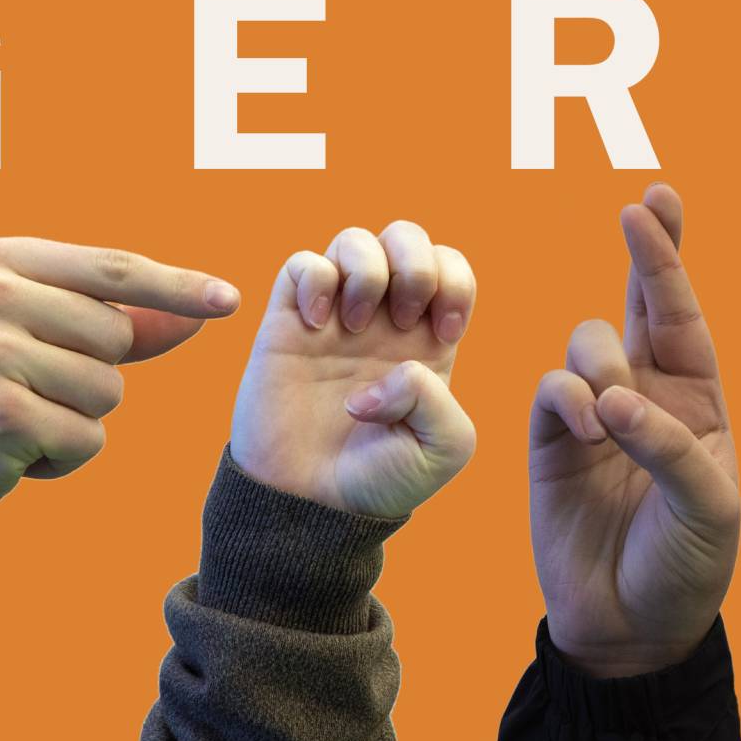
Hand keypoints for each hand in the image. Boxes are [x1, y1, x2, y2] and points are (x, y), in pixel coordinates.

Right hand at [0, 237, 239, 533]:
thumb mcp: (26, 336)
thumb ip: (108, 322)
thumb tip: (195, 317)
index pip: (112, 268)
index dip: (176, 286)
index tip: (229, 299)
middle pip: (117, 338)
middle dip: (93, 376)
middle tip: (26, 391)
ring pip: (108, 394)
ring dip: (75, 422)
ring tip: (14, 422)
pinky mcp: (2, 414)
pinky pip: (87, 442)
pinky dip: (60, 462)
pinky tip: (7, 455)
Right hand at [229, 222, 476, 517]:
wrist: (311, 504)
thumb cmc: (379, 482)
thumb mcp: (444, 449)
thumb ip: (439, 398)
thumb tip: (390, 366)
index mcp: (425, 341)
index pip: (450, 268)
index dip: (453, 284)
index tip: (441, 335)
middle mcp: (381, 320)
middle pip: (406, 236)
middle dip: (414, 264)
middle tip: (402, 320)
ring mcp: (333, 318)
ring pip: (353, 240)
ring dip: (365, 272)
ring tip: (353, 327)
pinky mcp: (287, 324)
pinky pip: (301, 264)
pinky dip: (315, 280)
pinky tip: (315, 324)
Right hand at [528, 185, 738, 677]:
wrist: (631, 628)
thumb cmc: (688, 567)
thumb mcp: (709, 507)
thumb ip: (669, 444)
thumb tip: (610, 397)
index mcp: (698, 401)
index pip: (683, 315)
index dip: (669, 258)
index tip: (656, 202)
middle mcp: (646, 396)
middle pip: (638, 304)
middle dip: (643, 254)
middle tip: (637, 212)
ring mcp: (594, 417)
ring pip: (589, 344)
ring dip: (604, 362)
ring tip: (613, 416)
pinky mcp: (549, 443)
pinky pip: (550, 388)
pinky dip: (568, 394)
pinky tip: (588, 425)